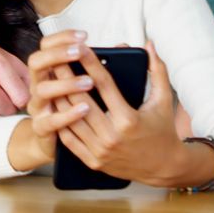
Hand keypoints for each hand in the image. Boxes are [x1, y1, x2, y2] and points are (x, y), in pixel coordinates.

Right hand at [22, 30, 93, 162]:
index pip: (46, 45)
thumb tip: (123, 46)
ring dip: (66, 83)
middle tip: (81, 51)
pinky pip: (51, 121)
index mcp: (47, 70)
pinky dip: (67, 115)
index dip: (62, 38)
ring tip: (88, 82)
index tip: (84, 36)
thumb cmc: (72, 107)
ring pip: (43, 90)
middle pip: (37, 62)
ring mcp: (38, 106)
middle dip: (58, 54)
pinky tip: (84, 109)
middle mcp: (38, 85)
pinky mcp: (41, 128)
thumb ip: (101, 63)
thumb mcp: (84, 81)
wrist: (52, 141)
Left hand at [55, 41, 186, 186]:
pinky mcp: (93, 162)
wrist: (164, 168)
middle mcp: (112, 136)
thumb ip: (157, 70)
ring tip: (50, 80)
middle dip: (66, 77)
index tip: (80, 47)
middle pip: (80, 100)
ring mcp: (100, 151)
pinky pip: (69, 140)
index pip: (103, 84)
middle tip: (55, 58)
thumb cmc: (163, 131)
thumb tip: (149, 44)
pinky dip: (59, 122)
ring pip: (70, 120)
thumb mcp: (164, 100)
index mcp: (128, 119)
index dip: (90, 63)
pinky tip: (53, 107)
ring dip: (58, 98)